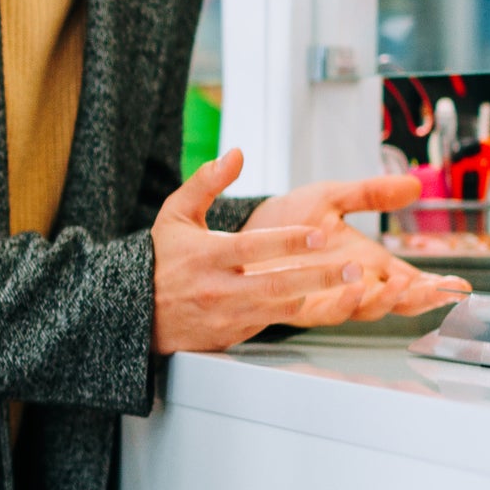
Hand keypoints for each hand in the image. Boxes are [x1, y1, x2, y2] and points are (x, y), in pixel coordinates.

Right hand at [153, 152, 435, 352]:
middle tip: (353, 267)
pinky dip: (296, 311)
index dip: (287, 242)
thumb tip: (236, 154)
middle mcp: (216, 288)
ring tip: (352, 284)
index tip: (319, 233)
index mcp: (205, 255)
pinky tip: (322, 299)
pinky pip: (270, 324)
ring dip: (316, 296)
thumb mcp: (176, 214)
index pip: (252, 247)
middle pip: (275, 284)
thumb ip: (206, 182)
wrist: (136, 310)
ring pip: (278, 308)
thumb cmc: (162, 259)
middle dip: (319, 276)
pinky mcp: (230, 335)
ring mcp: (225, 315)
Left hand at [246, 169, 472, 326]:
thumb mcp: (333, 198)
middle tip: (441, 290)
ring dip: (386, 299)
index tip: (462, 284)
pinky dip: (343, 302)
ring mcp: (328, 296)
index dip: (437, 286)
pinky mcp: (298, 304)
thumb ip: (370, 194)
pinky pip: (325, 311)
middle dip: (420, 298)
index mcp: (367, 263)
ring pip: (365, 309)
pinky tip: (353, 288)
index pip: (410, 280)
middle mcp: (352, 284)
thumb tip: (413, 186)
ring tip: (400, 285)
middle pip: (396, 301)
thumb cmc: (289, 218)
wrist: (242, 229)